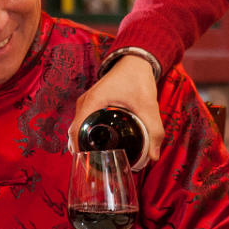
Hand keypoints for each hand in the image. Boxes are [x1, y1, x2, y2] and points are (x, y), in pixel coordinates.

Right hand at [68, 52, 163, 166]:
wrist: (136, 60)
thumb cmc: (138, 79)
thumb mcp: (148, 105)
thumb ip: (154, 130)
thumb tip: (154, 156)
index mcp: (92, 103)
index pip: (76, 131)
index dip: (78, 150)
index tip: (87, 165)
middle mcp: (85, 103)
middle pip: (74, 132)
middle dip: (81, 151)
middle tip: (95, 168)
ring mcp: (86, 102)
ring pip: (78, 128)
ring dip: (82, 143)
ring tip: (96, 161)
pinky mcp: (91, 103)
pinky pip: (84, 122)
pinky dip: (86, 135)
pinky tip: (99, 146)